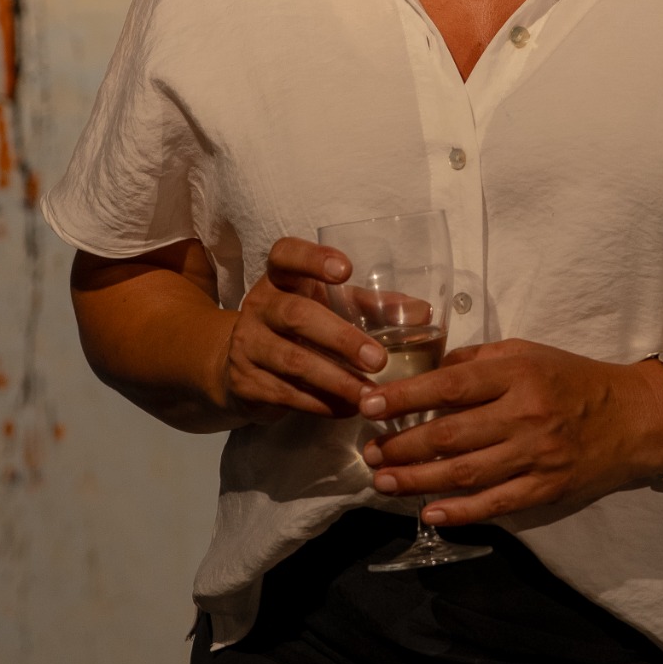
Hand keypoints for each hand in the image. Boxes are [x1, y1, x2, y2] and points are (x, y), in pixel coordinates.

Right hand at [218, 237, 391, 419]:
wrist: (238, 366)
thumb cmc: (300, 328)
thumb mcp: (329, 307)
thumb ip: (373, 307)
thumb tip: (424, 313)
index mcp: (281, 278)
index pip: (285, 255)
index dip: (312, 259)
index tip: (346, 271)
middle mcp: (260, 306)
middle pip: (296, 315)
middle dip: (340, 338)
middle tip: (378, 360)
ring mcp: (247, 345)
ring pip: (292, 361)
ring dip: (336, 380)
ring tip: (370, 394)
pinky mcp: (245, 382)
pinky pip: (286, 394)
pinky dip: (321, 403)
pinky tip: (347, 408)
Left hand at [356, 339, 662, 524]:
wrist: (634, 416)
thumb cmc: (574, 379)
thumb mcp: (530, 352)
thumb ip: (480, 359)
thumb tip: (430, 371)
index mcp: (518, 373)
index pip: (451, 384)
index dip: (405, 397)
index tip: (369, 405)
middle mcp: (525, 413)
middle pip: (450, 433)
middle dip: (402, 445)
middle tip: (369, 452)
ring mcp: (537, 455)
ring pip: (465, 472)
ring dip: (417, 480)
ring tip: (383, 481)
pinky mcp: (547, 488)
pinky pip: (496, 504)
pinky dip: (460, 512)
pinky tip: (429, 513)